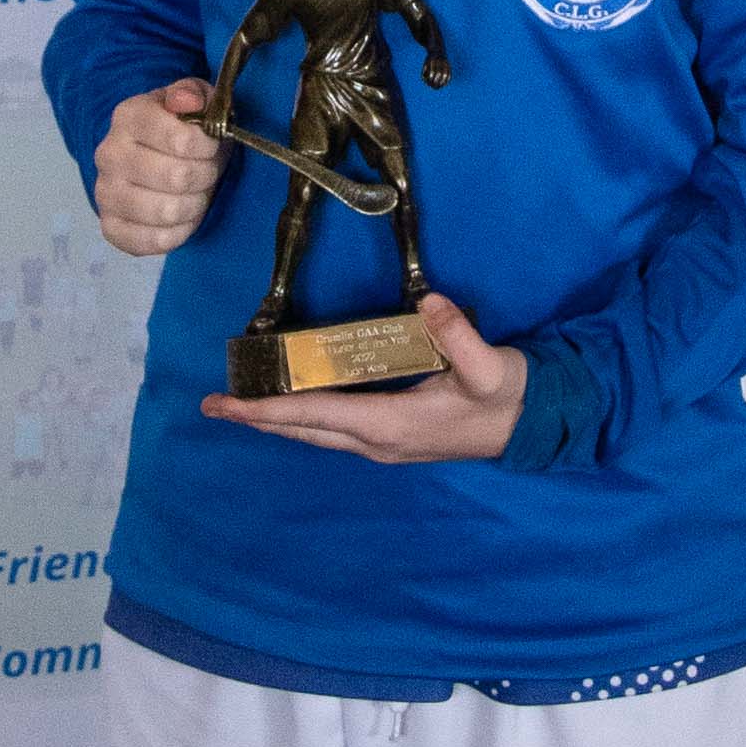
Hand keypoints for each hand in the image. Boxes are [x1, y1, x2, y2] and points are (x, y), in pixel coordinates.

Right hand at [91, 76, 223, 257]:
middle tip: (206, 171)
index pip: (181, 139)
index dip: (208, 146)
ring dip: (194, 205)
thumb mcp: (195, 100)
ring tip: (195, 193)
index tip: (211, 144)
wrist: (152, 156)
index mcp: (128, 116)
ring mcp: (105, 193)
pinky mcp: (110, 227)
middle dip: (205, 176)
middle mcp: (109, 154)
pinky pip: (154, 241)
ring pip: (167, 212)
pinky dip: (179, 232)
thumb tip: (186, 101)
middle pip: (178, 177)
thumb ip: (194, 94)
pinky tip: (182, 217)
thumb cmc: (182, 127)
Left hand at [204, 295, 526, 461]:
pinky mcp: (391, 436)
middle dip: (258, 418)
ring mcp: (383, 443)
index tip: (229, 404)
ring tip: (241, 405)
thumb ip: (460, 337)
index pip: (316, 416)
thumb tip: (429, 303)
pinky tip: (291, 404)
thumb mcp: (489, 366)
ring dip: (277, 420)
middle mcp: (377, 441)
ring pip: (316, 433)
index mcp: (391, 424)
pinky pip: (332, 428)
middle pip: (304, 431)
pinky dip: (303, 417)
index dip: (269, 410)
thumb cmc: (507, 396)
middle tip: (213, 405)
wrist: (532, 424)